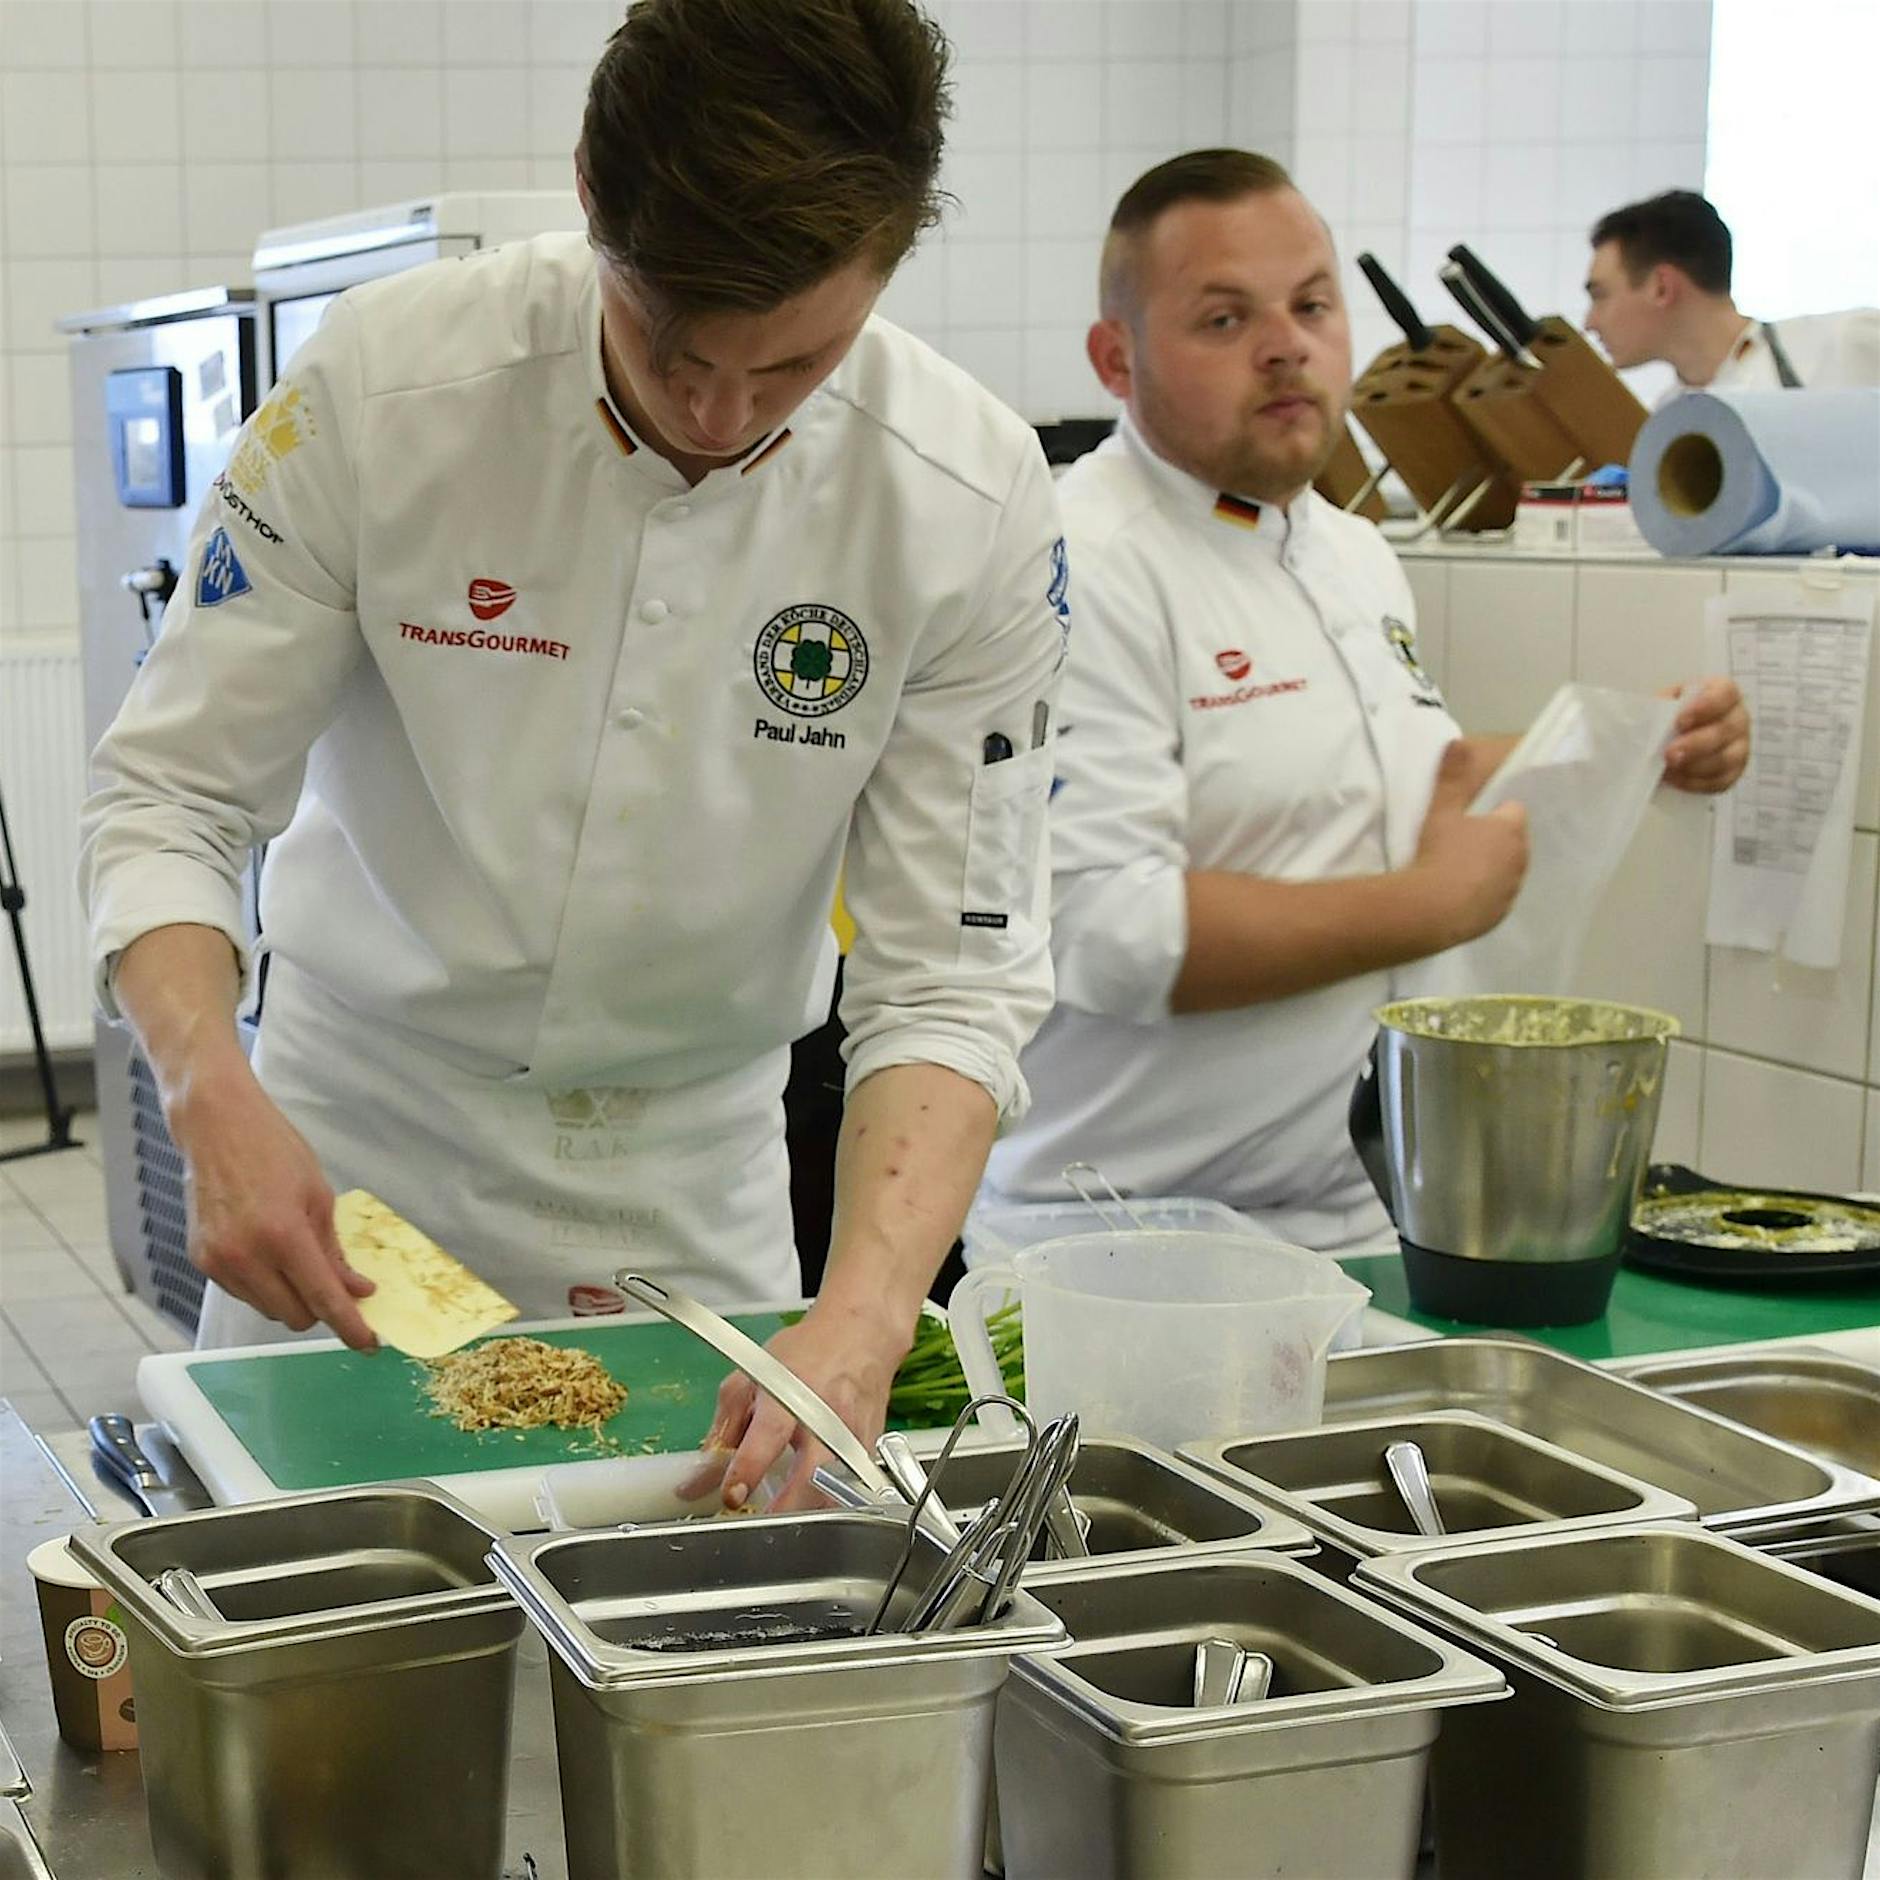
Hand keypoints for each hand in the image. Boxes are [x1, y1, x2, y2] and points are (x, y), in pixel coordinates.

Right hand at [169, 1062, 376, 1349]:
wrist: (217, 1127)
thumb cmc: (274, 1151)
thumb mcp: (318, 1196)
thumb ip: (334, 1252)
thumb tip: (357, 1291)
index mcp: (283, 1236)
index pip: (323, 1299)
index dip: (349, 1327)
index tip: (369, 1343)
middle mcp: (245, 1256)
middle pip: (293, 1316)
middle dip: (319, 1309)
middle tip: (336, 1284)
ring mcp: (218, 1262)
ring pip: (267, 1309)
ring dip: (291, 1298)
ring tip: (295, 1256)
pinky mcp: (200, 1261)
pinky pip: (243, 1293)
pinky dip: (264, 1285)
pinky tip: (268, 1253)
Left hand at [696, 1299, 911, 1512]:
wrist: (859, 1335)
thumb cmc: (804, 1354)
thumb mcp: (750, 1377)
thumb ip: (723, 1429)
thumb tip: (697, 1480)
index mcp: (790, 1393)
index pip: (768, 1435)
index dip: (747, 1468)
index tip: (731, 1494)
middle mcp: (826, 1416)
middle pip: (813, 1475)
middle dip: (786, 1509)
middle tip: (759, 1524)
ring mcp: (854, 1435)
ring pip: (836, 1491)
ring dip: (807, 1512)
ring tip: (782, 1518)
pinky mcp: (870, 1450)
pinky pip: (850, 1487)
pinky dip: (828, 1501)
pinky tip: (810, 1502)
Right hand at [1411, 741, 1530, 947]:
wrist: (1431, 909)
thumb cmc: (1439, 853)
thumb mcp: (1440, 810)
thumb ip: (1451, 776)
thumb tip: (1458, 741)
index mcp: (1511, 830)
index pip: (1514, 812)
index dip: (1494, 815)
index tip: (1472, 820)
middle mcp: (1520, 859)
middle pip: (1513, 843)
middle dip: (1495, 842)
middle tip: (1461, 845)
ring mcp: (1512, 890)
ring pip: (1507, 872)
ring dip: (1491, 870)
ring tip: (1458, 873)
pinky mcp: (1500, 915)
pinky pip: (1496, 898)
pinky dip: (1484, 896)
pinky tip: (1459, 897)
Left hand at [1660, 677, 1749, 793]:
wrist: (1672, 737)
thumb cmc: (1670, 714)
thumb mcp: (1664, 703)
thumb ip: (1662, 709)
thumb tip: (1652, 725)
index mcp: (1723, 692)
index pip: (1725, 694)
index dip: (1706, 707)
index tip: (1680, 721)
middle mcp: (1738, 717)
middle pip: (1726, 730)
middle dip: (1696, 744)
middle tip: (1670, 754)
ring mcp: (1740, 745)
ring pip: (1726, 759)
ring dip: (1695, 767)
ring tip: (1669, 770)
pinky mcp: (1734, 771)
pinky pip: (1721, 780)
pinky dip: (1696, 783)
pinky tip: (1676, 780)